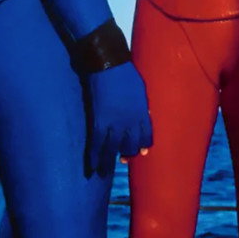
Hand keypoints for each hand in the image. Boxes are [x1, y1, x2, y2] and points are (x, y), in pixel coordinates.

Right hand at [85, 61, 152, 176]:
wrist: (109, 65)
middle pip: (130, 145)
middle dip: (127, 154)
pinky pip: (96, 144)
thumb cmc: (126, 74)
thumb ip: (142, 105)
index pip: (146, 136)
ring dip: (107, 162)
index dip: (143, 146)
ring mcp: (114, 123)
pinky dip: (94, 156)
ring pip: (112, 149)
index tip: (141, 152)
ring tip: (104, 172)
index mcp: (142, 113)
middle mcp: (130, 122)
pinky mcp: (98, 121)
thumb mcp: (141, 90)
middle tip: (123, 160)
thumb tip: (145, 115)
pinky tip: (92, 165)